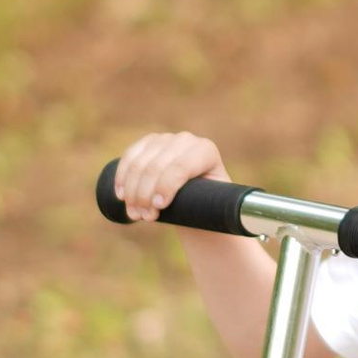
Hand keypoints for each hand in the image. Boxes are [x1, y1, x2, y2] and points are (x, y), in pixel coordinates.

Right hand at [112, 130, 227, 221]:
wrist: (196, 196)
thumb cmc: (209, 204)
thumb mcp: (218, 204)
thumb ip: (223, 206)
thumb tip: (237, 217)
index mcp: (206, 150)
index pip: (181, 166)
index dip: (166, 186)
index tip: (158, 208)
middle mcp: (186, 140)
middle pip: (157, 166)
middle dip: (146, 194)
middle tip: (145, 218)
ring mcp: (165, 139)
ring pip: (140, 163)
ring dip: (132, 190)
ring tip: (135, 214)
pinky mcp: (148, 143)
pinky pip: (129, 156)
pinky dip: (122, 176)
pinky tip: (120, 194)